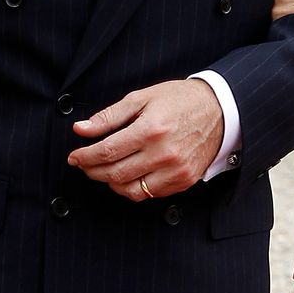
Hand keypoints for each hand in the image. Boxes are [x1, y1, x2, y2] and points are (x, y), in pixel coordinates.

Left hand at [68, 79, 223, 199]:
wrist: (219, 110)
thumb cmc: (179, 101)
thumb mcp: (142, 98)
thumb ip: (110, 116)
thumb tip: (81, 129)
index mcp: (151, 129)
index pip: (107, 151)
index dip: (85, 157)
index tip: (74, 156)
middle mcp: (163, 153)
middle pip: (115, 173)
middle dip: (92, 171)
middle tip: (83, 165)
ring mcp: (175, 170)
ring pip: (130, 190)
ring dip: (110, 183)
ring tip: (103, 171)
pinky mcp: (183, 181)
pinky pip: (149, 194)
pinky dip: (132, 188)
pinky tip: (126, 176)